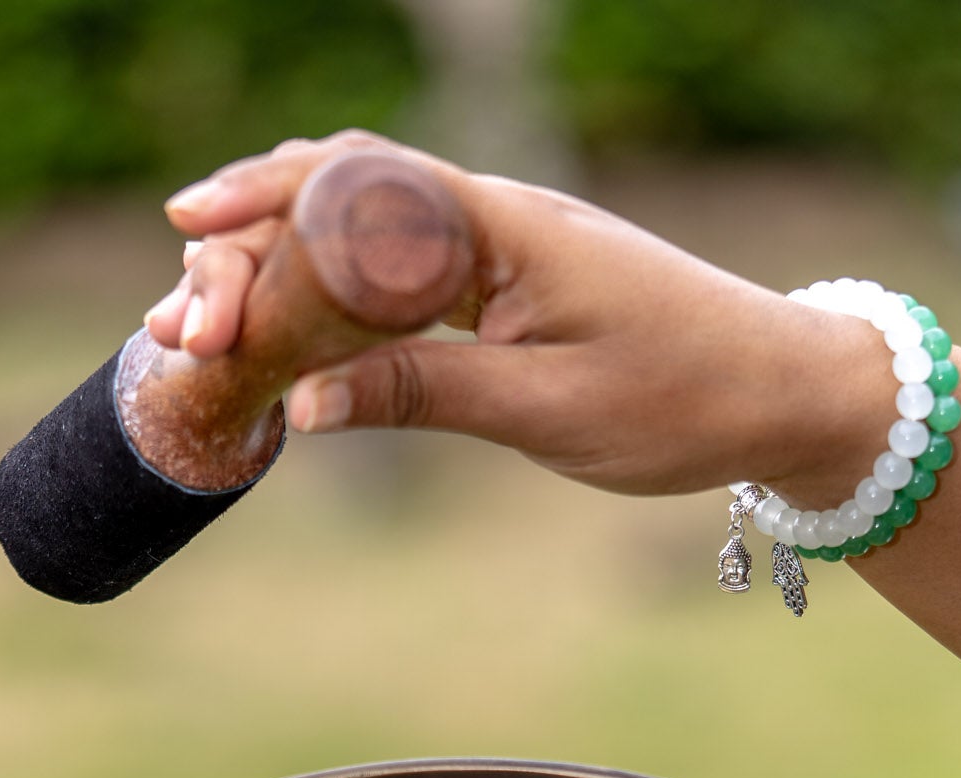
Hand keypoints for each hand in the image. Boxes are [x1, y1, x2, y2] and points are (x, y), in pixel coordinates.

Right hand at [149, 131, 885, 500]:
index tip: (187, 240)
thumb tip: (303, 405)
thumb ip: (424, 393)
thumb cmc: (681, 397)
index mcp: (500, 224)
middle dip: (247, 248)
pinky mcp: (508, 287)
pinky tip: (290, 330)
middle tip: (180, 320)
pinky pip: (401, 274)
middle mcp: (491, 218)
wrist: (780, 391)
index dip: (259, 209)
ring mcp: (499, 249)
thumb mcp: (547, 408)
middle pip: (338, 199)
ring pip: (363, 235)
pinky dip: (335, 297)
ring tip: (207, 323)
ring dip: (281, 272)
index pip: (352, 187)